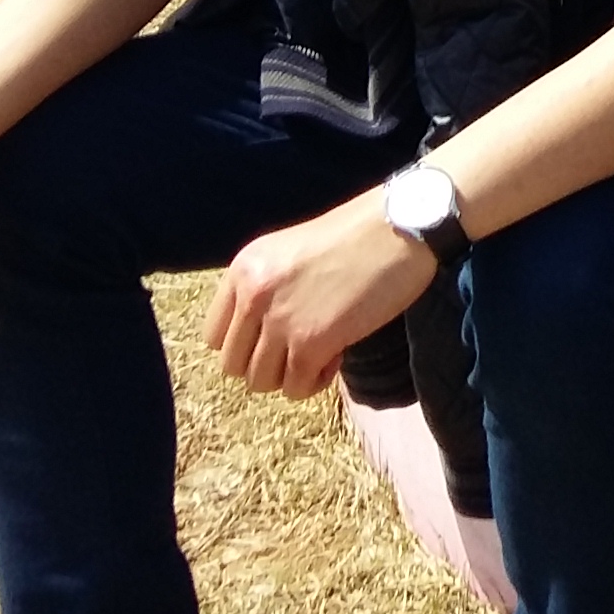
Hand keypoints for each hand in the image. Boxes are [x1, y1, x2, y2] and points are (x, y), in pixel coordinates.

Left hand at [204, 189, 435, 399]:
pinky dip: (315, 381)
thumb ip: (266, 288)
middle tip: (301, 350)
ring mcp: (280, 320)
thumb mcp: (290, 251)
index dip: (246, 344)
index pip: (214, 336)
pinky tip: (337, 356)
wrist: (400, 226)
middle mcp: (253, 294)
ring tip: (321, 353)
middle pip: (233, 365)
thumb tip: (259, 338)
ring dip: (291, 376)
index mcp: (243, 268)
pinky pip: (297, 387)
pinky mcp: (311, 342)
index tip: (275, 339)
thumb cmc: (356, 235)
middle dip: (267, 364)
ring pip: (261, 382)